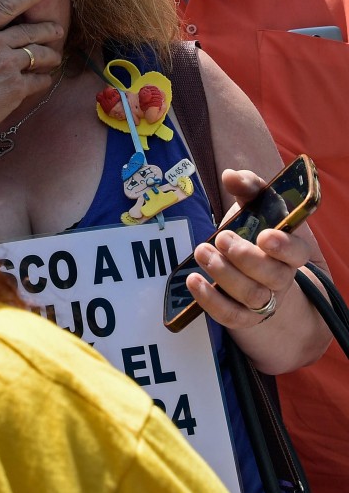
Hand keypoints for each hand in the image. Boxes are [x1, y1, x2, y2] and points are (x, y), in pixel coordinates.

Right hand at [0, 0, 64, 135]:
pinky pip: (39, 80)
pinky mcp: (16, 88)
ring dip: (51, 55)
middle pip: (30, 31)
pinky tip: (44, 81)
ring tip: (54, 57)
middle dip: (48, 28)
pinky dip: (44, 79)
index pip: (6, 7)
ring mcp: (7, 65)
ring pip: (40, 54)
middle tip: (57, 29)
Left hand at [186, 169, 314, 329]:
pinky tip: (193, 280)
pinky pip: (230, 316)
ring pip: (251, 296)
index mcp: (289, 251)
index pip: (298, 253)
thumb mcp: (252, 208)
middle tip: (220, 238)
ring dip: (224, 274)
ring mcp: (263, 300)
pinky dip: (210, 300)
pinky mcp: (242, 317)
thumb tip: (231, 175)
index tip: (264, 235)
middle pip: (272, 276)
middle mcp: (280, 278)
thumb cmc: (252, 234)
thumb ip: (247, 188)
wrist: (250, 273)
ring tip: (201, 252)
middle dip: (244, 256)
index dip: (284, 247)